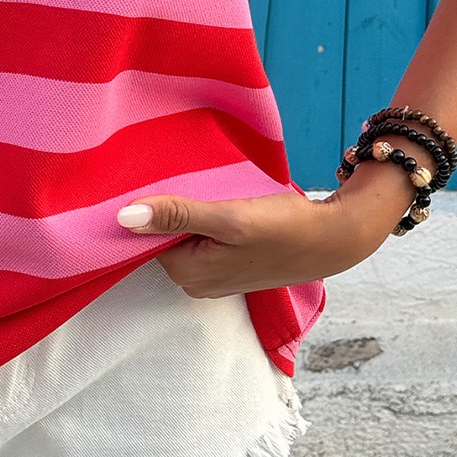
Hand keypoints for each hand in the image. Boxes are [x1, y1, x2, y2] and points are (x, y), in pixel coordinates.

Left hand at [115, 170, 411, 298]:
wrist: (334, 237)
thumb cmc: (283, 228)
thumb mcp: (228, 218)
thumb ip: (177, 216)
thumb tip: (122, 218)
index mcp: (186, 274)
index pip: (144, 236)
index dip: (148, 206)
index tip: (153, 178)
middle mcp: (194, 281)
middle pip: (163, 236)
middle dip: (168, 208)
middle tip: (178, 175)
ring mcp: (213, 274)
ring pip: (184, 234)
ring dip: (188, 211)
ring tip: (200, 184)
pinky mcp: (229, 263)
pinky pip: (202, 236)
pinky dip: (204, 218)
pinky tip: (214, 198)